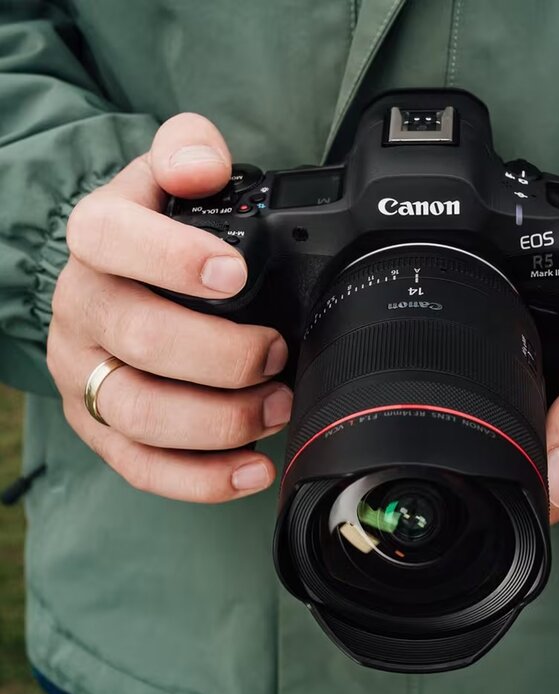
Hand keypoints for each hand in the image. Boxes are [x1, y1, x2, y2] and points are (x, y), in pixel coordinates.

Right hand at [49, 114, 291, 501]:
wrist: (114, 284)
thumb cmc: (154, 235)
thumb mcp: (164, 179)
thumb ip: (186, 151)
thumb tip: (203, 163)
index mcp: (98, 241)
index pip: (113, 241)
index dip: (173, 257)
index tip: (236, 272)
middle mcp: (83, 308)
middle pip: (142, 340)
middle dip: (223, 355)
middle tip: (277, 354)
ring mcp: (87, 374)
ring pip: (142, 413)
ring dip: (221, 420)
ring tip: (276, 408)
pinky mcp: (102, 426)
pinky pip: (142, 466)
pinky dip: (201, 478)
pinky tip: (252, 469)